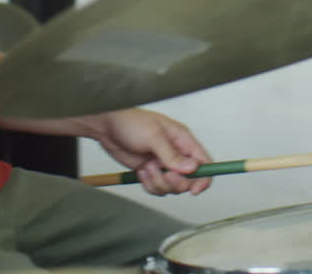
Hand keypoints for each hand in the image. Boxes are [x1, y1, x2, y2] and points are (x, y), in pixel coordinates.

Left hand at [81, 108, 212, 195]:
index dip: (204, 178)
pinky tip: (141, 171)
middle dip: (176, 182)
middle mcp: (177, 154)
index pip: (204, 162)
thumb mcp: (153, 136)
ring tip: (146, 167)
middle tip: (164, 174)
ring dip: (158, 182)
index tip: (194, 189)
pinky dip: (149, 185)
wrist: (107, 127)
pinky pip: (157, 189)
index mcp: (183, 140)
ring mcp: (164, 165)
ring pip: (172, 187)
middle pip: (189, 180)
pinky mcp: (151, 173)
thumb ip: (172, 154)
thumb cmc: (130, 122)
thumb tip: (192, 168)